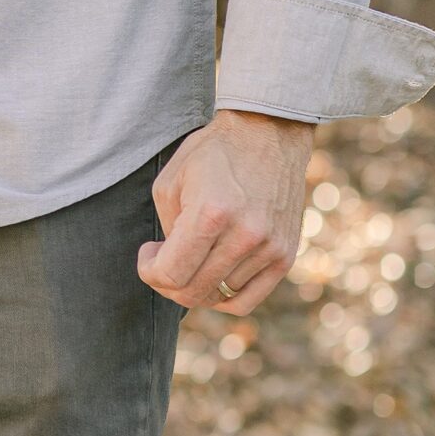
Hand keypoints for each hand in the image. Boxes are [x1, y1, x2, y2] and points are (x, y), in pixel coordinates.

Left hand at [139, 110, 314, 315]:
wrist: (268, 134)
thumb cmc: (212, 154)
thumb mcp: (171, 182)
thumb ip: (166, 230)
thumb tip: (168, 266)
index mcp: (211, 213)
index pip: (171, 274)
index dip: (149, 272)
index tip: (148, 254)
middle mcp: (245, 236)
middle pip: (193, 292)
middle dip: (167, 283)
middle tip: (163, 260)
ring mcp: (270, 249)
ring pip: (218, 297)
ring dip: (196, 285)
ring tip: (191, 256)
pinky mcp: (285, 256)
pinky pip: (247, 301)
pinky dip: (223, 297)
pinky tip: (212, 274)